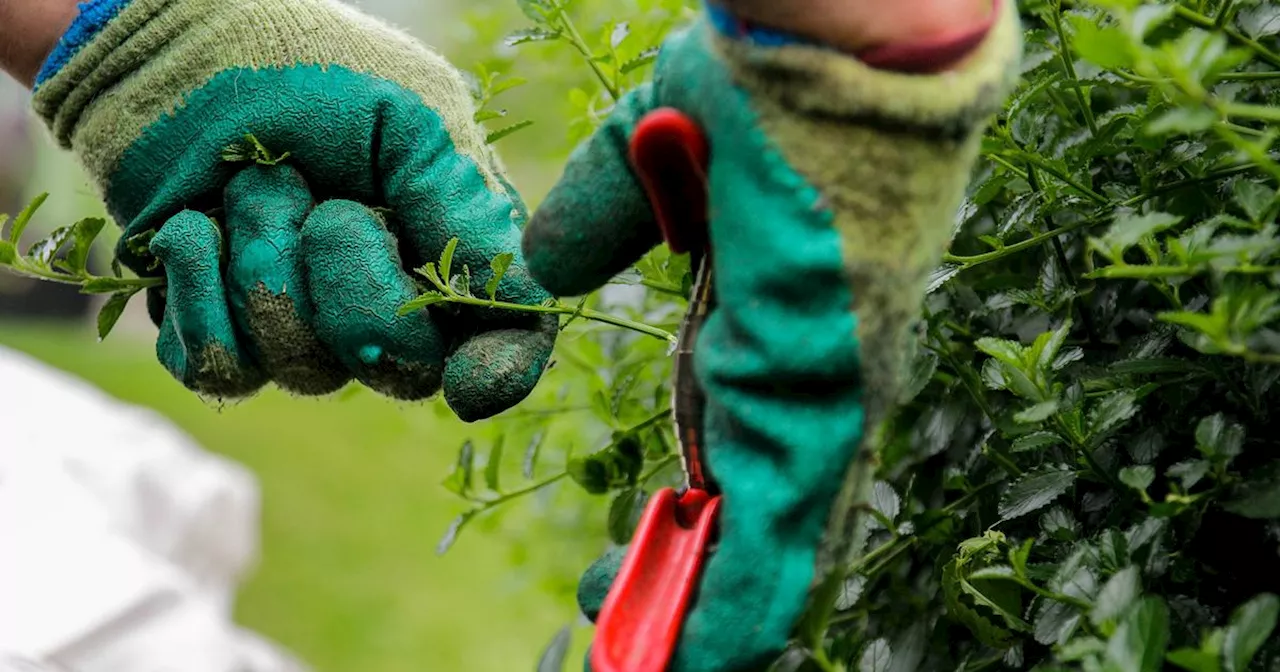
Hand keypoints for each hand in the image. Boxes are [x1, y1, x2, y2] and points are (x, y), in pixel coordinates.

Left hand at [30, 0, 553, 420]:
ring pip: (303, 368)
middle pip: (399, 369)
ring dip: (264, 263)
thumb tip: (530, 300)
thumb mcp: (404, 119)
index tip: (472, 382)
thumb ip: (462, 209)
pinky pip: (221, 371)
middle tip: (322, 200)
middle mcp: (389, 303)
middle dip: (350, 277)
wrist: (172, 47)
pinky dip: (200, 294)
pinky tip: (195, 228)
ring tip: (248, 186)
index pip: (504, 341)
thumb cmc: (304, 67)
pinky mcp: (221, 334)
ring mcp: (304, 328)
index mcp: (452, 249)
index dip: (499, 371)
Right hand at [523, 3, 1021, 669]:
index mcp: (764, 347)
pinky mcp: (816, 411)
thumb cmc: (760, 91)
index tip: (610, 561)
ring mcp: (813, 409)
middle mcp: (797, 395)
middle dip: (669, 598)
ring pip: (755, 554)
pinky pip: (772, 534)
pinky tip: (690, 669)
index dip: (668, 532)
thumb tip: (539, 263)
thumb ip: (597, 216)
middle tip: (605, 647)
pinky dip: (731, 608)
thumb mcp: (652, 161)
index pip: (718, 470)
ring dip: (688, 627)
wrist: (837, 54)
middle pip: (737, 532)